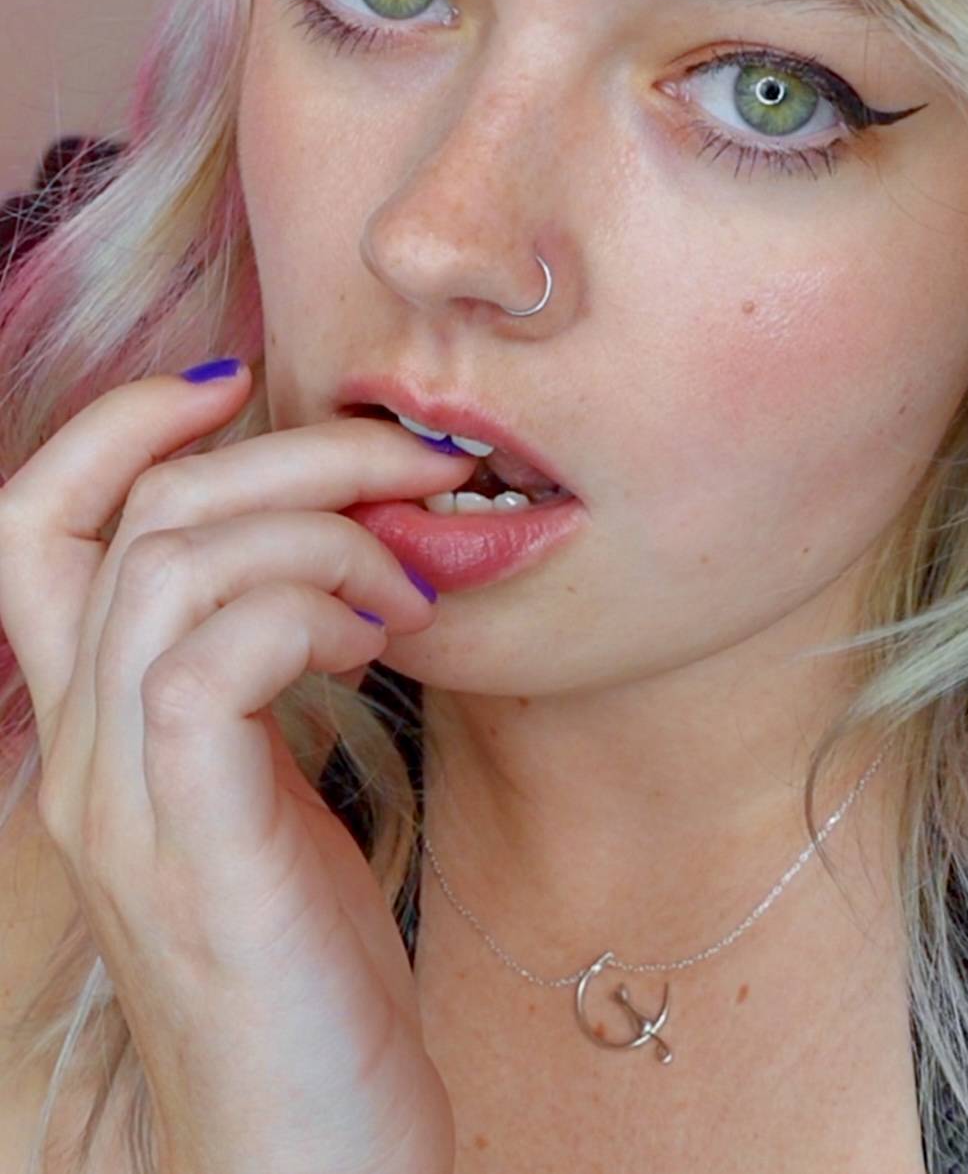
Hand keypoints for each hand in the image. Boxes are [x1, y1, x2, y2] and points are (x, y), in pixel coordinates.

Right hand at [0, 365, 478, 1173]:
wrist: (310, 1153)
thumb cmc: (307, 968)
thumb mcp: (269, 793)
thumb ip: (264, 675)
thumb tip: (343, 544)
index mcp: (92, 729)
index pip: (34, 527)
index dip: (116, 427)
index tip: (233, 388)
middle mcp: (79, 756)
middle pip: (134, 517)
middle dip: (289, 450)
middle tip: (412, 465)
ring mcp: (123, 804)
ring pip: (169, 564)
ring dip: (315, 531)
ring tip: (400, 587)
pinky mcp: (196, 849)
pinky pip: (209, 659)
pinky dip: (303, 610)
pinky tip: (371, 645)